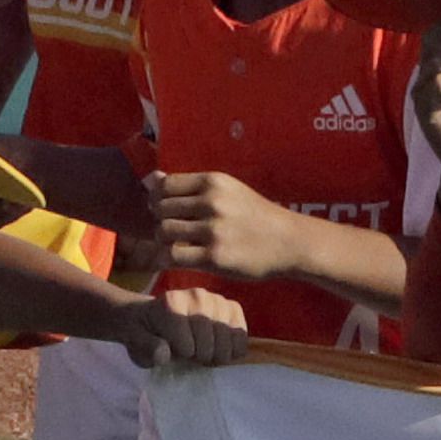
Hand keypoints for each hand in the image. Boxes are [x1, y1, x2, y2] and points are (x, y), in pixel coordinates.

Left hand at [137, 283, 251, 370]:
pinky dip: (234, 349)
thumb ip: (147, 348)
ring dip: (218, 354)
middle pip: (210, 342)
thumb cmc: (144, 332)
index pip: (187, 344)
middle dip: (201, 357)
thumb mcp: (135, 342)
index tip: (173, 352)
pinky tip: (219, 349)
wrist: (154, 316)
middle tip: (190, 356)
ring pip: (228, 338)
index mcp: (171, 303)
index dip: (182, 356)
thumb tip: (164, 355)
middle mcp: (196, 295)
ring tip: (204, 354)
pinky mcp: (232, 307)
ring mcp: (217, 299)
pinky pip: (241, 334)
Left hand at [147, 166, 306, 280]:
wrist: (289, 242)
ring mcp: (213, 230)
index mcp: (213, 182)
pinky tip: (177, 260)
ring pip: (163, 232)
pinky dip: (167, 259)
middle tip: (172, 230)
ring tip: (176, 245)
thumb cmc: (255, 216)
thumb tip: (152, 179)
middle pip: (160, 208)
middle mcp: (211, 202)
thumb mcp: (228, 191)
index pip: (165, 185)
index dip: (158, 199)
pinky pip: (173, 256)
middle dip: (160, 220)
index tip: (166, 210)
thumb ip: (191, 187)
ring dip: (164, 241)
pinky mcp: (214, 257)